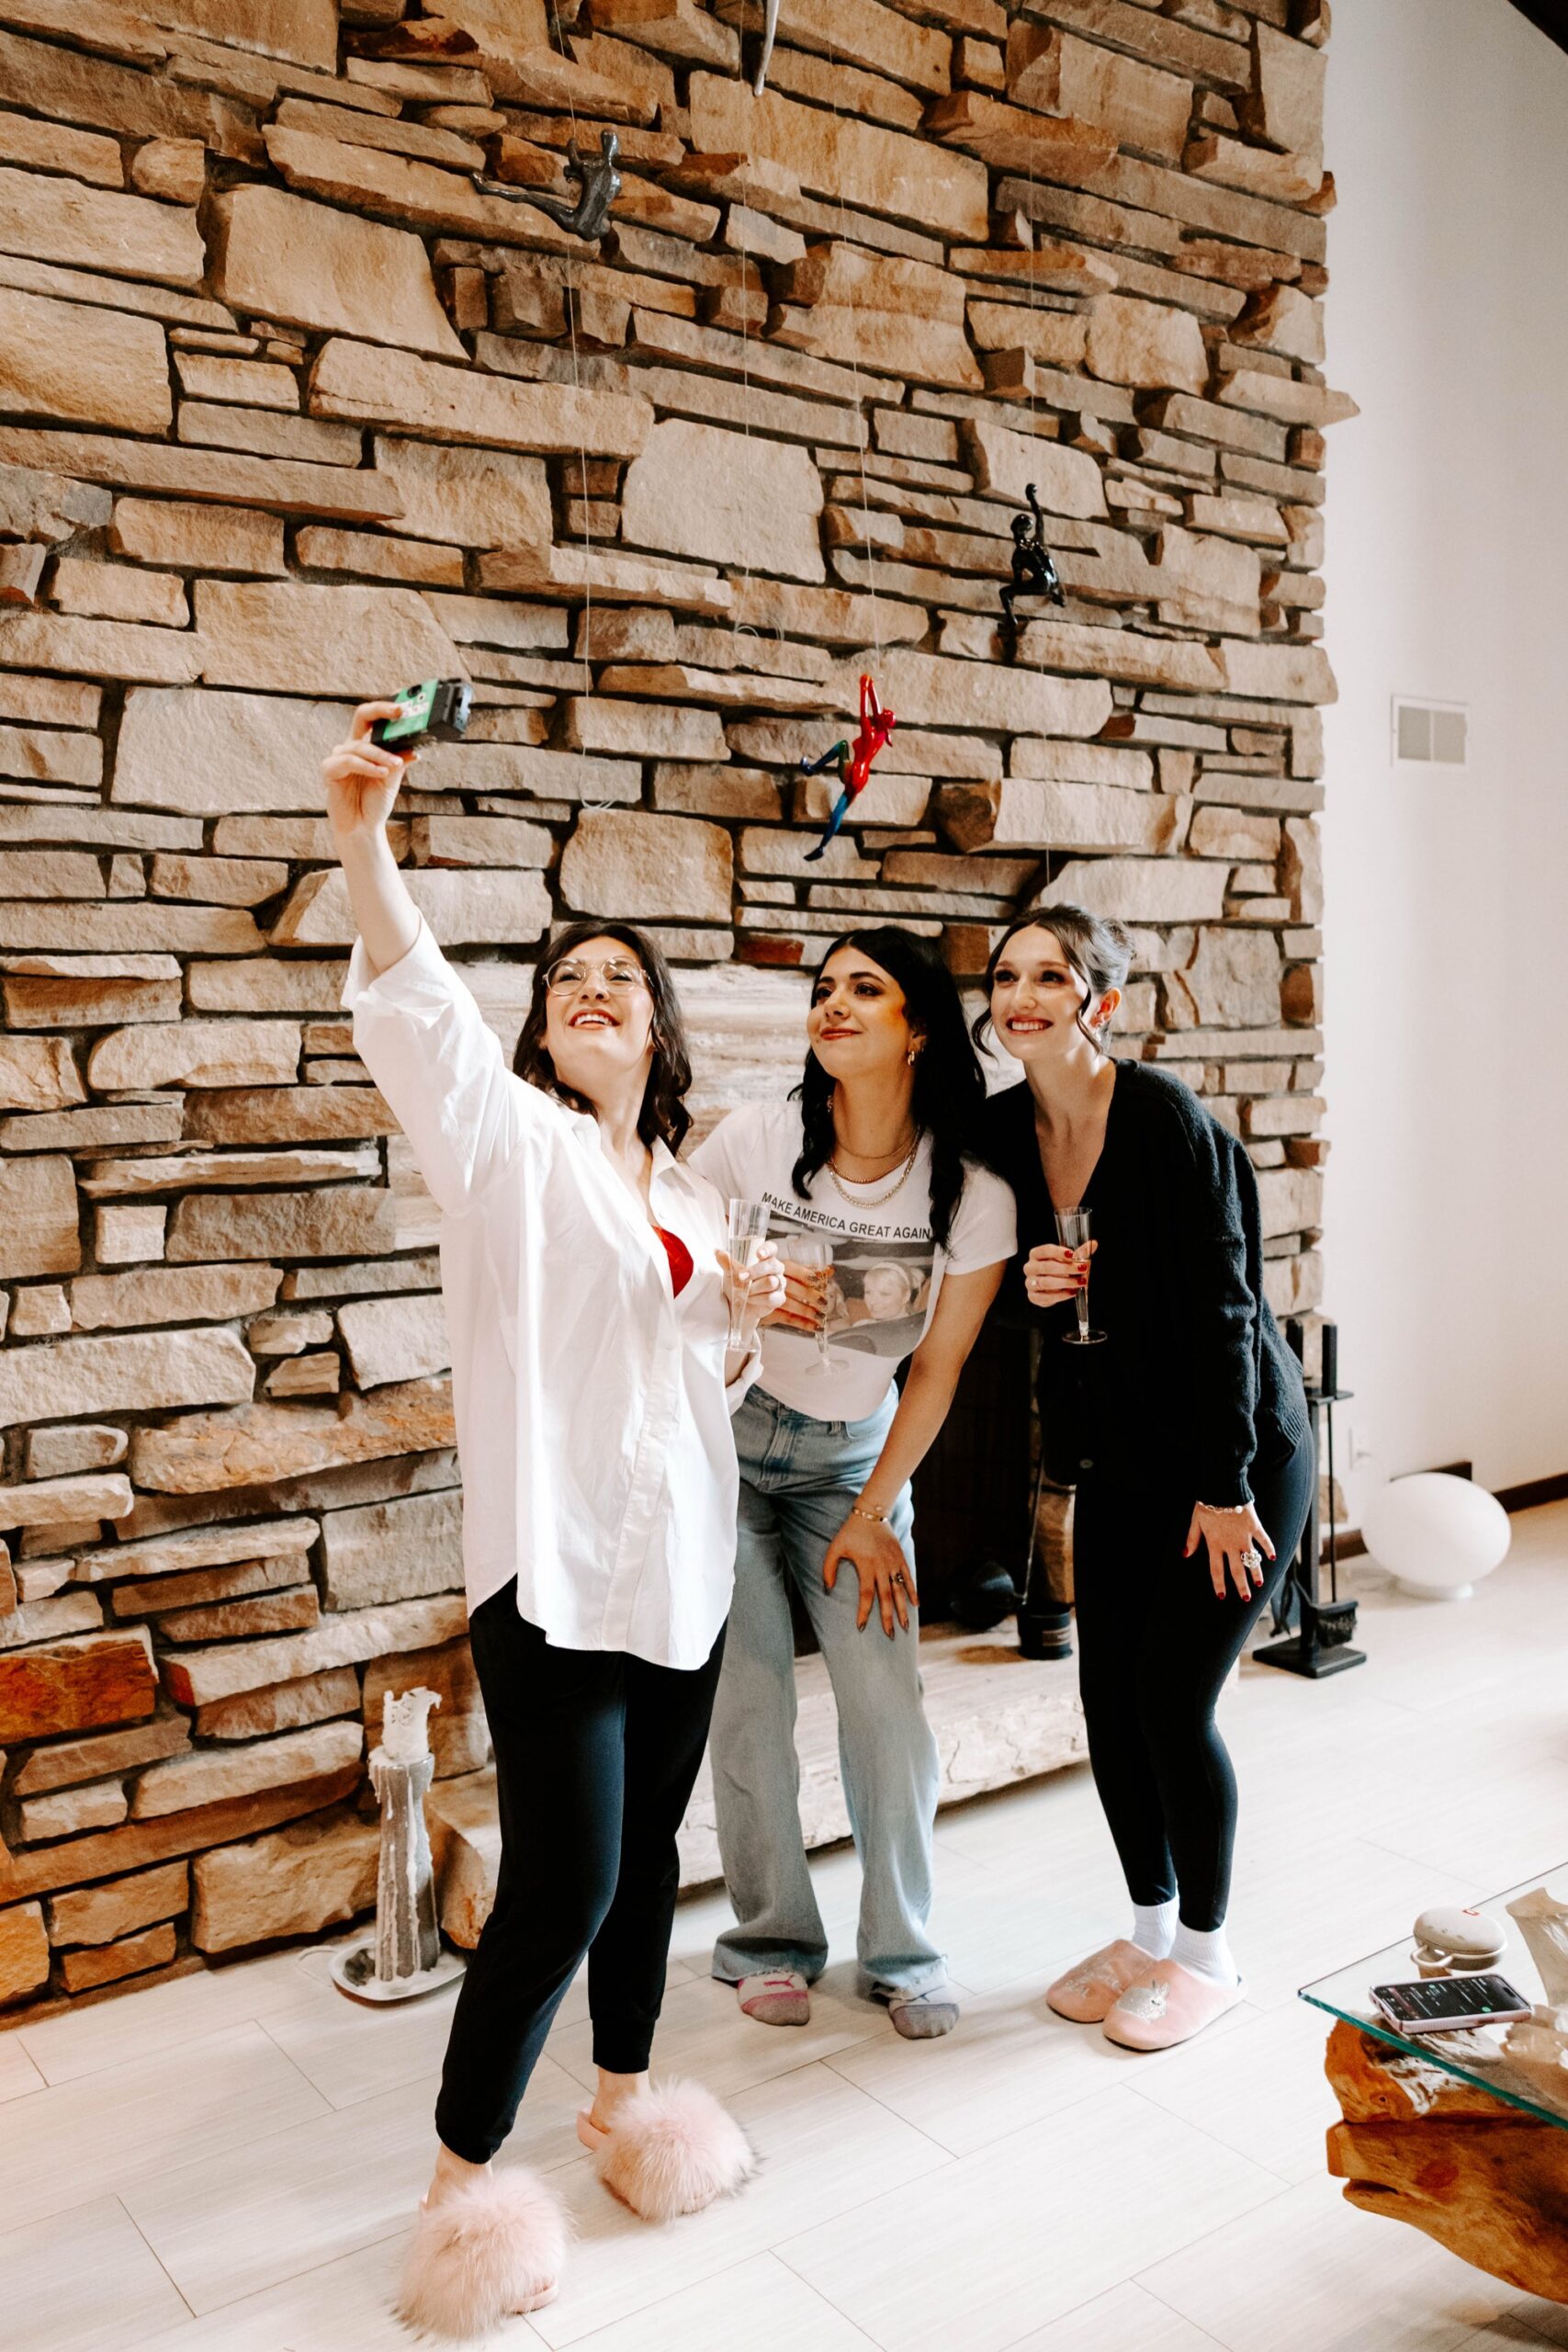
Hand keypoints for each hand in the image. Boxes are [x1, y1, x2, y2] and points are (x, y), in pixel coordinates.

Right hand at [323, 702, 414, 847]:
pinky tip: (381, 772)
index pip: (373, 719)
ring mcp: (339, 757)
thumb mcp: (393, 778)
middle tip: (399, 713)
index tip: (404, 708)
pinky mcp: (329, 770)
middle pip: (361, 716)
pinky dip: (367, 766)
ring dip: (381, 754)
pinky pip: (348, 761)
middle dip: (381, 710)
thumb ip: (400, 760)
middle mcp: (351, 747)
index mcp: (366, 746)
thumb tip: (415, 748)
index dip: (386, 709)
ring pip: (360, 745)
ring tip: (396, 764)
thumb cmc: (375, 803)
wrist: (363, 827)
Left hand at [719, 1242, 782, 1344]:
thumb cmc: (737, 1285)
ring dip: (754, 1288)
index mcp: (766, 1258)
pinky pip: (771, 1297)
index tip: (758, 1254)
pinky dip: (757, 1299)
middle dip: (755, 1271)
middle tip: (741, 1277)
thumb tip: (718, 1252)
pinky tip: (749, 1299)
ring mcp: (779, 1283)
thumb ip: (726, 1262)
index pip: (772, 1248)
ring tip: (743, 1291)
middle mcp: (775, 1269)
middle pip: (772, 1265)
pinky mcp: (779, 1298)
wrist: (736, 1306)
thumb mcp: (729, 1273)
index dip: (767, 1249)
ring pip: (771, 1282)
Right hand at [765, 1258, 831, 1333]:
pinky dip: (802, 1323)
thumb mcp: (789, 1273)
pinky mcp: (768, 1313)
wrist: (749, 1294)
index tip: (817, 1279)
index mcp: (776, 1267)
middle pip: (790, 1287)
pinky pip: (787, 1318)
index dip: (804, 1273)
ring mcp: (767, 1297)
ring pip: (789, 1304)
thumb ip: (809, 1271)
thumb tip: (830, 1270)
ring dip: (807, 1311)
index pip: (790, 1268)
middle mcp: (771, 1281)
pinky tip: (815, 1327)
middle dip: (809, 1295)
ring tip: (821, 1316)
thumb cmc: (773, 1280)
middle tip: (823, 1301)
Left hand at [824, 1512, 916, 1636]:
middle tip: (890, 1635)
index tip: (861, 1626)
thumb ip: (829, 1568)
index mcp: (866, 1566)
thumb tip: (828, 1588)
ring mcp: (893, 1563)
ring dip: (903, 1609)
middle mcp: (882, 1567)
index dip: (864, 1611)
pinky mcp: (900, 1558)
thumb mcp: (835, 1548)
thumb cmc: (850, 1532)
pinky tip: (916, 1605)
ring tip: (905, 1626)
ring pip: (899, 1590)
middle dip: (888, 1617)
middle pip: (886, 1597)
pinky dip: (912, 1591)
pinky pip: (908, 1578)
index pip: (866, 1595)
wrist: (871, 1513)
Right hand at [1023, 1239, 1094, 1310]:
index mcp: (1036, 1255)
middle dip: (1066, 1268)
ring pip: (1046, 1282)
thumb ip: (1079, 1253)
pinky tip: (1072, 1292)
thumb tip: (1093, 1244)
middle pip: (1046, 1267)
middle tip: (1082, 1269)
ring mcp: (1030, 1283)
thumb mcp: (1068, 1261)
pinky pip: (1046, 1297)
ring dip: (1066, 1282)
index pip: (1044, 1250)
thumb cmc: (1058, 1270)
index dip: (1058, 1252)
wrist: (1050, 1288)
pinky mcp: (1033, 1296)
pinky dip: (1061, 1295)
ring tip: (1080, 1282)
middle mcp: (1030, 1268)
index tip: (1072, 1254)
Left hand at [1185, 1500, 1276, 1599]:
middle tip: (1246, 1599)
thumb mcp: (1195, 1521)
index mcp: (1215, 1543)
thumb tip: (1185, 1555)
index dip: (1219, 1583)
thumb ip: (1192, 1539)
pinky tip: (1272, 1557)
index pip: (1216, 1569)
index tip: (1222, 1596)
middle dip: (1241, 1585)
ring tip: (1259, 1584)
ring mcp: (1244, 1536)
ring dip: (1256, 1572)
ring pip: (1251, 1559)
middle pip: (1236, 1569)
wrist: (1223, 1486)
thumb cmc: (1207, 1503)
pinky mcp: (1254, 1526)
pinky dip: (1268, 1548)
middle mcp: (1230, 1543)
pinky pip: (1263, 1540)